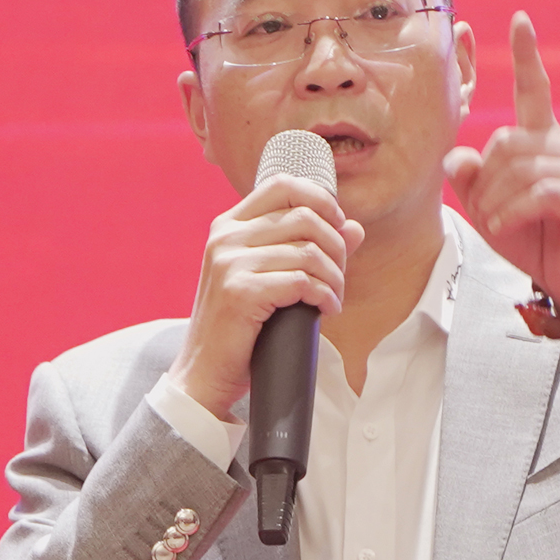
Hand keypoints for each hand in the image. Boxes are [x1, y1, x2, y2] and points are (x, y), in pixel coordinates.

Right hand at [173, 171, 355, 414]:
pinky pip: (302, 281)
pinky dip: (324, 296)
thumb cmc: (241, 328)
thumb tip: (355, 227)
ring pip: (309, 252)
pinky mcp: (240, 292)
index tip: (338, 228)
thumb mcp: (271, 278)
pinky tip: (326, 310)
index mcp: (228, 226)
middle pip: (304, 217)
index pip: (283, 185)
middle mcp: (225, 237)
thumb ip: (307, 247)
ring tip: (333, 298)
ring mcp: (229, 263)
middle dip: (336, 247)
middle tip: (339, 276)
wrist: (204, 373)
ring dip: (334, 277)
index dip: (320, 200)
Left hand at [442, 12, 559, 310]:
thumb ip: (468, 180)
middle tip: (483, 211)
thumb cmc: (531, 239)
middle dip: (483, 179)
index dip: (526, 56)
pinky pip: (538, 193)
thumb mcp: (487, 208)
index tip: (519, 19)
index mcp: (542, 140)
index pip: (534, 89)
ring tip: (495, 223)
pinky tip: (505, 226)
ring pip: (520, 168)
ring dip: (495, 200)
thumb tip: (455, 156)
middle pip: (506, 141)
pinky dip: (513, 211)